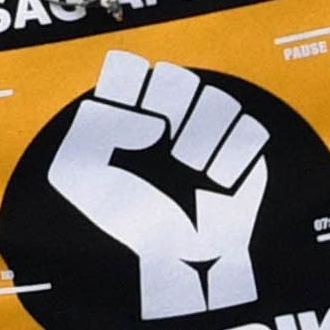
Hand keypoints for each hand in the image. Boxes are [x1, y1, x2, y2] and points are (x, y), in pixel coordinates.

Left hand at [43, 52, 268, 322]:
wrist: (178, 261)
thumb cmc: (127, 220)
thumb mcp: (81, 177)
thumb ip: (96, 130)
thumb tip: (154, 121)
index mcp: (127, 114)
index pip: (128, 68)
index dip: (129, 84)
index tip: (128, 114)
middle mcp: (168, 116)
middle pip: (177, 77)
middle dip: (171, 109)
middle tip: (163, 144)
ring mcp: (208, 131)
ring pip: (217, 99)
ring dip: (202, 138)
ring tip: (192, 171)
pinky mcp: (244, 151)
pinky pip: (249, 129)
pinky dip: (233, 158)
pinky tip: (217, 184)